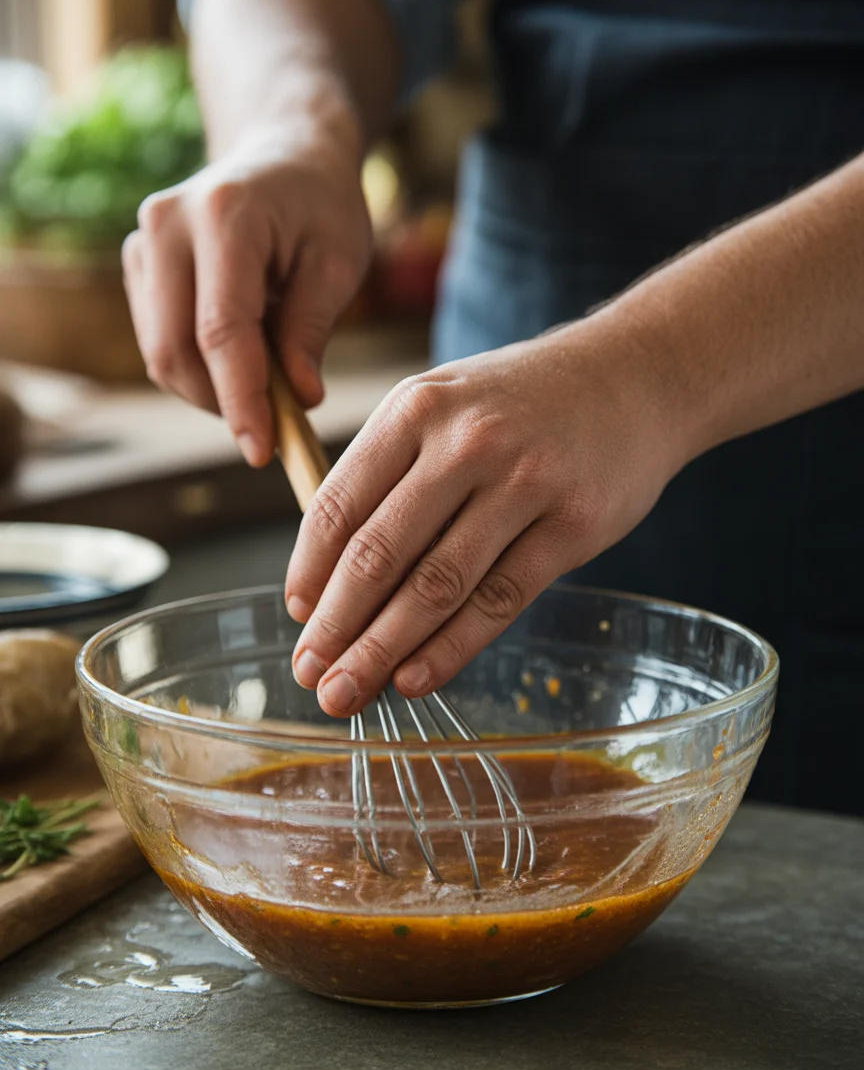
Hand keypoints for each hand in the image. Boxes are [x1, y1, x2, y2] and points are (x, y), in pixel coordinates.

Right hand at [122, 99, 371, 465]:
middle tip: (275, 423)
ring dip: (211, 389)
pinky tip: (240, 355)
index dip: (240, 400)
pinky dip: (198, 369)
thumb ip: (311, 330)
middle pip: (175, 350)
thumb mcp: (338, 263)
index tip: (262, 451)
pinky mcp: (137, 264)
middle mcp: (167, 224)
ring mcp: (142, 242)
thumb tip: (297, 400)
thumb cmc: (320, 208)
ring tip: (267, 377)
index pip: (221, 330)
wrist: (283, 154)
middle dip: (222, 403)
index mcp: (225, 216)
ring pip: (161, 354)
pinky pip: (159, 342)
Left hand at [285, 319, 683, 715]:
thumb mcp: (442, 404)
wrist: (633, 377)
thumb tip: (328, 579)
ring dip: (382, 650)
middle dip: (336, 626)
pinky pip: (499, 600)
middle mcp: (464, 442)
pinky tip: (415, 678)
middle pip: (379, 554)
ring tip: (347, 692)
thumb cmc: (520, 403)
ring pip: (436, 586)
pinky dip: (450, 648)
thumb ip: (386, 475)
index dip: (309, 573)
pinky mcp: (572, 525)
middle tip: (309, 674)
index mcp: (414, 409)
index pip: (338, 505)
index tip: (298, 618)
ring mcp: (523, 482)